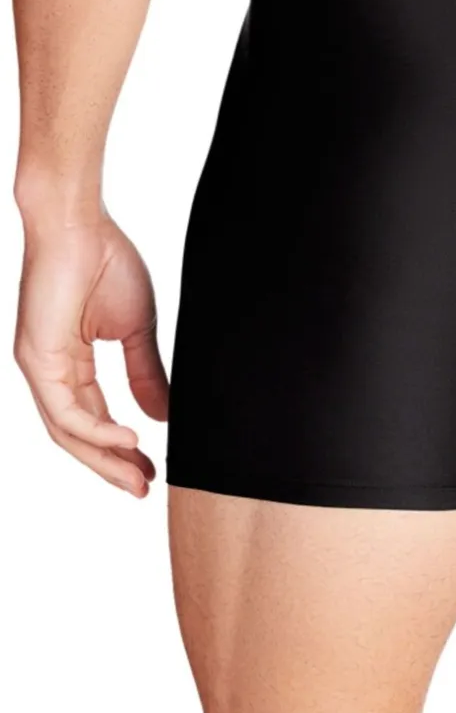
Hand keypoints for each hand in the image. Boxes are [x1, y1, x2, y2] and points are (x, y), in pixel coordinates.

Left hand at [14, 212, 167, 496]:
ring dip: (105, 458)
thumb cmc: (106, 261)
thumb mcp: (137, 329)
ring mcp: (40, 367)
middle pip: (78, 435)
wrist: (79, 223)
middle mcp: (50, 371)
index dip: (122, 448)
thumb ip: (146, 373)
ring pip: (69, 431)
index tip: (153, 469)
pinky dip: (97, 430)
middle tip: (144, 488)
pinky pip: (66, 412)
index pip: (95, 418)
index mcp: (71, 362)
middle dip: (112, 465)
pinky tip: (128, 440)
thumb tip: (162, 415)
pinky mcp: (36, 360)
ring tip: (139, 476)